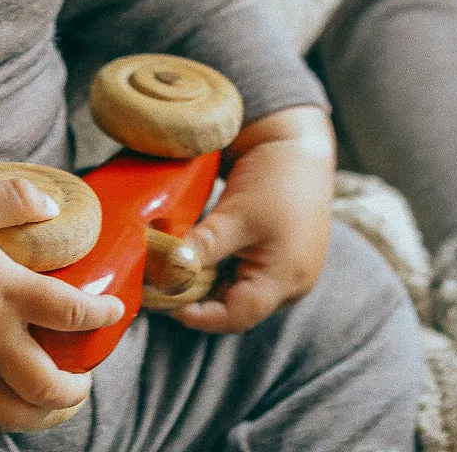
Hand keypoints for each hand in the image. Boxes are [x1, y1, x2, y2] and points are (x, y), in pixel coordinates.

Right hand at [0, 180, 123, 429]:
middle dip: (76, 389)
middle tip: (86, 378)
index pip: (70, 311)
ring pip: (13, 410)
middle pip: (47, 384)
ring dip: (42, 414)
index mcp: (5, 292)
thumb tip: (51, 204)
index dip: (101, 313)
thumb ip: (14, 199)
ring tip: (55, 403)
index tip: (115, 310)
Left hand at [171, 105, 334, 333]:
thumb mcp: (237, 214)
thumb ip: (206, 246)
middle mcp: (289, 281)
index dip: (199, 314)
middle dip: (199, 298)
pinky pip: (244, 271)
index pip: (237, 315)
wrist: (295, 141)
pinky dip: (218, 266)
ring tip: (172, 269)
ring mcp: (284, 266)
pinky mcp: (276, 251)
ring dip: (206, 282)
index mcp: (286, 279)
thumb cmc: (275, 178)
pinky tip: (194, 254)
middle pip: (237, 305)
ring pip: (238, 288)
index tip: (163, 301)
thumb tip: (169, 270)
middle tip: (161, 284)